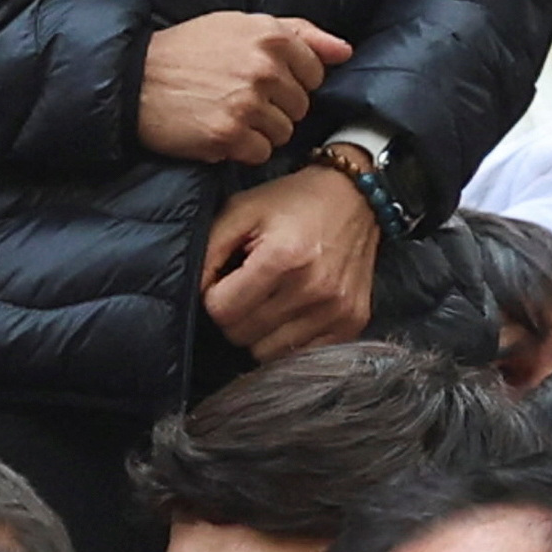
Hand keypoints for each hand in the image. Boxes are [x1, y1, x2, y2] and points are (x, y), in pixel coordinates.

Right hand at [138, 11, 349, 165]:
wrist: (134, 78)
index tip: (260, 79)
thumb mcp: (241, 24)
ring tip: (226, 113)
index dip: (289, 80)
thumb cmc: (188, 50)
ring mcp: (247, 104)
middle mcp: (264, 68)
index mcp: (272, 36)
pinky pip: (259, 153)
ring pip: (283, 133)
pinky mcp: (228, 135)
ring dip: (259, 130)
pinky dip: (240, 149)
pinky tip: (217, 130)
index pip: (315, 73)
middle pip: (300, 106)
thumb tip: (345, 51)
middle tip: (237, 97)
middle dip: (275, 107)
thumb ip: (300, 33)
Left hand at [202, 167, 377, 358]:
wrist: (357, 196)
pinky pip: (301, 355)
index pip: (222, 311)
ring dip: (261, 330)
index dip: (214, 296)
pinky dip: (289, 339)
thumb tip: (193, 292)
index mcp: (282, 257)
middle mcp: (312, 288)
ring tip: (272, 298)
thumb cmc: (293, 202)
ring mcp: (336, 310)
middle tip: (249, 287)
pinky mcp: (352, 322)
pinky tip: (294, 310)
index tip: (225, 279)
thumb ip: (208, 250)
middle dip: (235, 314)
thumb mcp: (241, 210)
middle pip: (242, 335)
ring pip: (267, 353)